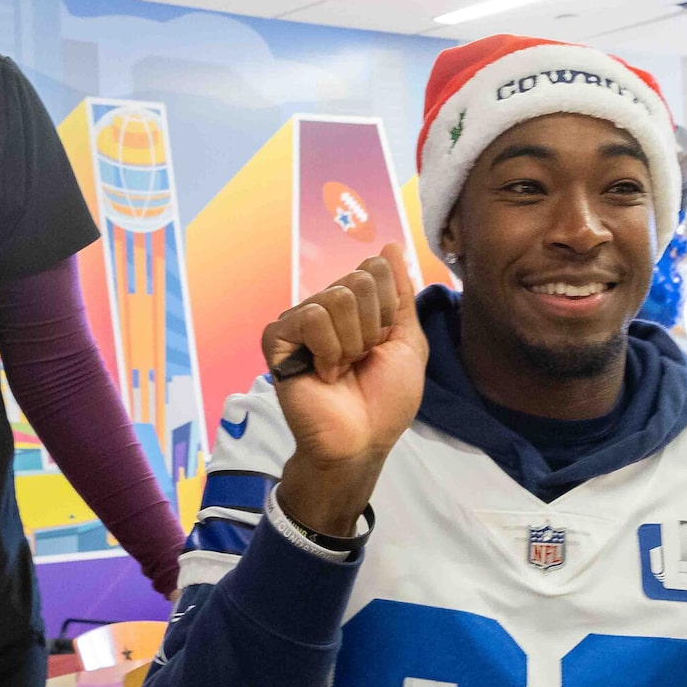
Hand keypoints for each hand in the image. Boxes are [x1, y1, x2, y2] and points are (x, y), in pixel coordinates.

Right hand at [265, 253, 427, 537]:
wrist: (362, 440)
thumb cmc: (385, 400)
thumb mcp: (408, 342)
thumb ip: (400, 294)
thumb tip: (389, 247)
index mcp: (356, 306)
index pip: (376, 269)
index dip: (390, 311)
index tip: (384, 344)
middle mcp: (326, 308)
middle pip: (359, 281)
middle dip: (373, 328)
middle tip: (361, 360)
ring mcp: (300, 322)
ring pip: (337, 298)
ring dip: (351, 343)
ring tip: (342, 369)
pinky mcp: (278, 339)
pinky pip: (311, 317)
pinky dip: (327, 350)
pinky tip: (322, 373)